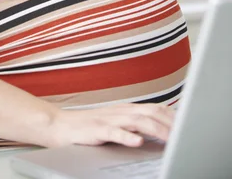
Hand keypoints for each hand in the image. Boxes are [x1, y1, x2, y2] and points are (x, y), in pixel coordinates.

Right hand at [47, 103, 174, 147]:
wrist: (61, 125)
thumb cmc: (90, 126)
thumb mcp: (116, 123)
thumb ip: (135, 124)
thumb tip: (159, 131)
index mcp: (127, 109)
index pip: (155, 108)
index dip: (173, 115)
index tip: (188, 123)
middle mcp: (120, 111)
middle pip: (150, 112)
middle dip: (169, 122)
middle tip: (185, 133)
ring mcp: (108, 119)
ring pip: (136, 121)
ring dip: (155, 129)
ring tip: (170, 138)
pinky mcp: (96, 129)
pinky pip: (113, 132)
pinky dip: (127, 136)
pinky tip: (138, 141)